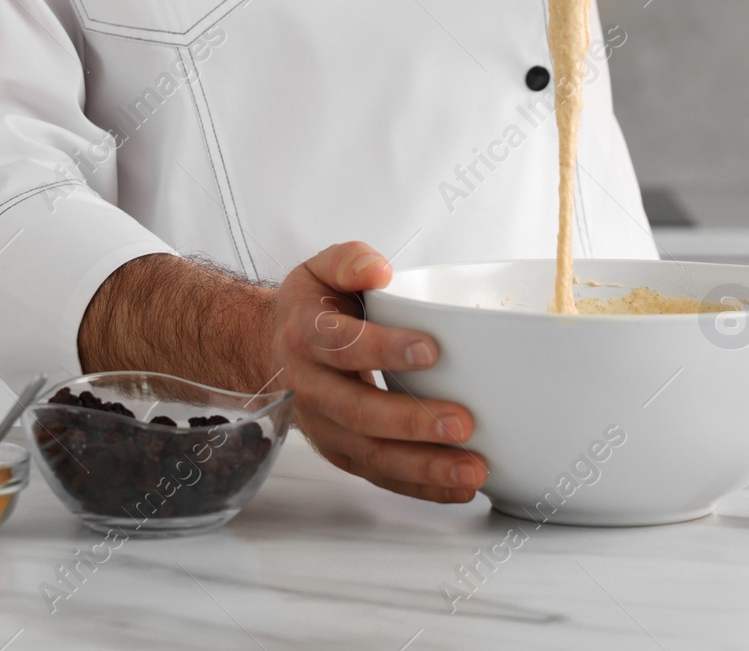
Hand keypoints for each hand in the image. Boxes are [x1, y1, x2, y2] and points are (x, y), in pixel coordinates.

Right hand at [271, 242, 487, 503]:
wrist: (275, 347)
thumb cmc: (313, 307)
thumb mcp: (321, 268)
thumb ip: (350, 261)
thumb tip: (378, 270)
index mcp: (306, 335)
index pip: (341, 344)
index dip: (384, 349)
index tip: (431, 350)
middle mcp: (309, 386)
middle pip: (357, 411)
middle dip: (411, 421)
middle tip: (461, 422)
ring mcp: (324, 425)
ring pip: (370, 453)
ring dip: (423, 465)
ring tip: (473, 468)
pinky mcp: (341, 451)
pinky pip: (379, 475)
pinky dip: (420, 486)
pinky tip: (459, 486)